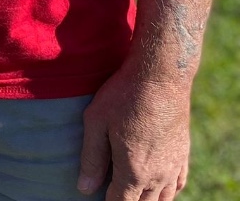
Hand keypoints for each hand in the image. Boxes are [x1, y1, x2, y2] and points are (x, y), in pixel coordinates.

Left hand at [78, 67, 190, 199]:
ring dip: (147, 199)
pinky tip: (157, 185)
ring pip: (163, 199)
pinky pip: (178, 184)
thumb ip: (92, 158)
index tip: (97, 195)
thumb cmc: (123, 96)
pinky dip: (167, 191)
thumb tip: (84, 189)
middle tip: (112, 190)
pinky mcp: (184, 154)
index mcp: (134, 172)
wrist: (161, 77)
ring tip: (131, 190)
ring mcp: (174, 166)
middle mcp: (158, 176)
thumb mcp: (96, 122)